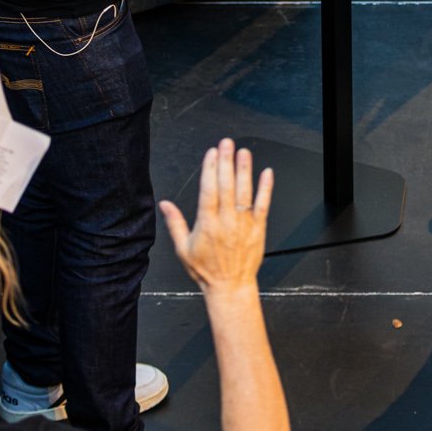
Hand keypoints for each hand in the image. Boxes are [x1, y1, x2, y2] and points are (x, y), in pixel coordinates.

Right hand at [159, 139, 272, 296]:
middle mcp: (227, 222)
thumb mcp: (183, 249)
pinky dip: (266, 188)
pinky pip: (263, 205)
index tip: (211, 153)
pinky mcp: (258, 229)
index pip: (208, 191)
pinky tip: (266, 173)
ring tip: (243, 152)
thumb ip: (175, 223)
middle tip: (227, 143)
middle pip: (226, 186)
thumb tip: (165, 204)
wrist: (230, 287)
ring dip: (244, 170)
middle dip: (226, 162)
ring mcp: (244, 224)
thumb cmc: (206, 270)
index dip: (210, 170)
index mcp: (207, 225)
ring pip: (244, 192)